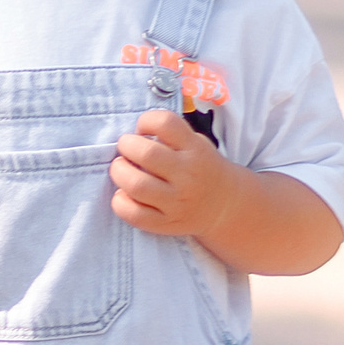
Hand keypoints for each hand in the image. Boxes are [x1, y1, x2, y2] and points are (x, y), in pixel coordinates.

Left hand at [110, 110, 242, 239]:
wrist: (224, 206)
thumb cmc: (201, 168)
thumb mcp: (197, 143)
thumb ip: (171, 135)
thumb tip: (132, 135)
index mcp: (196, 150)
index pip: (165, 123)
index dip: (146, 121)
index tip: (142, 129)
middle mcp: (188, 175)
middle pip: (147, 154)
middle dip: (126, 145)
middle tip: (126, 148)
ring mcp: (177, 202)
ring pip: (136, 185)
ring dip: (119, 172)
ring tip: (122, 169)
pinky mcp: (166, 223)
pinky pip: (134, 214)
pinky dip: (120, 202)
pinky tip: (124, 194)